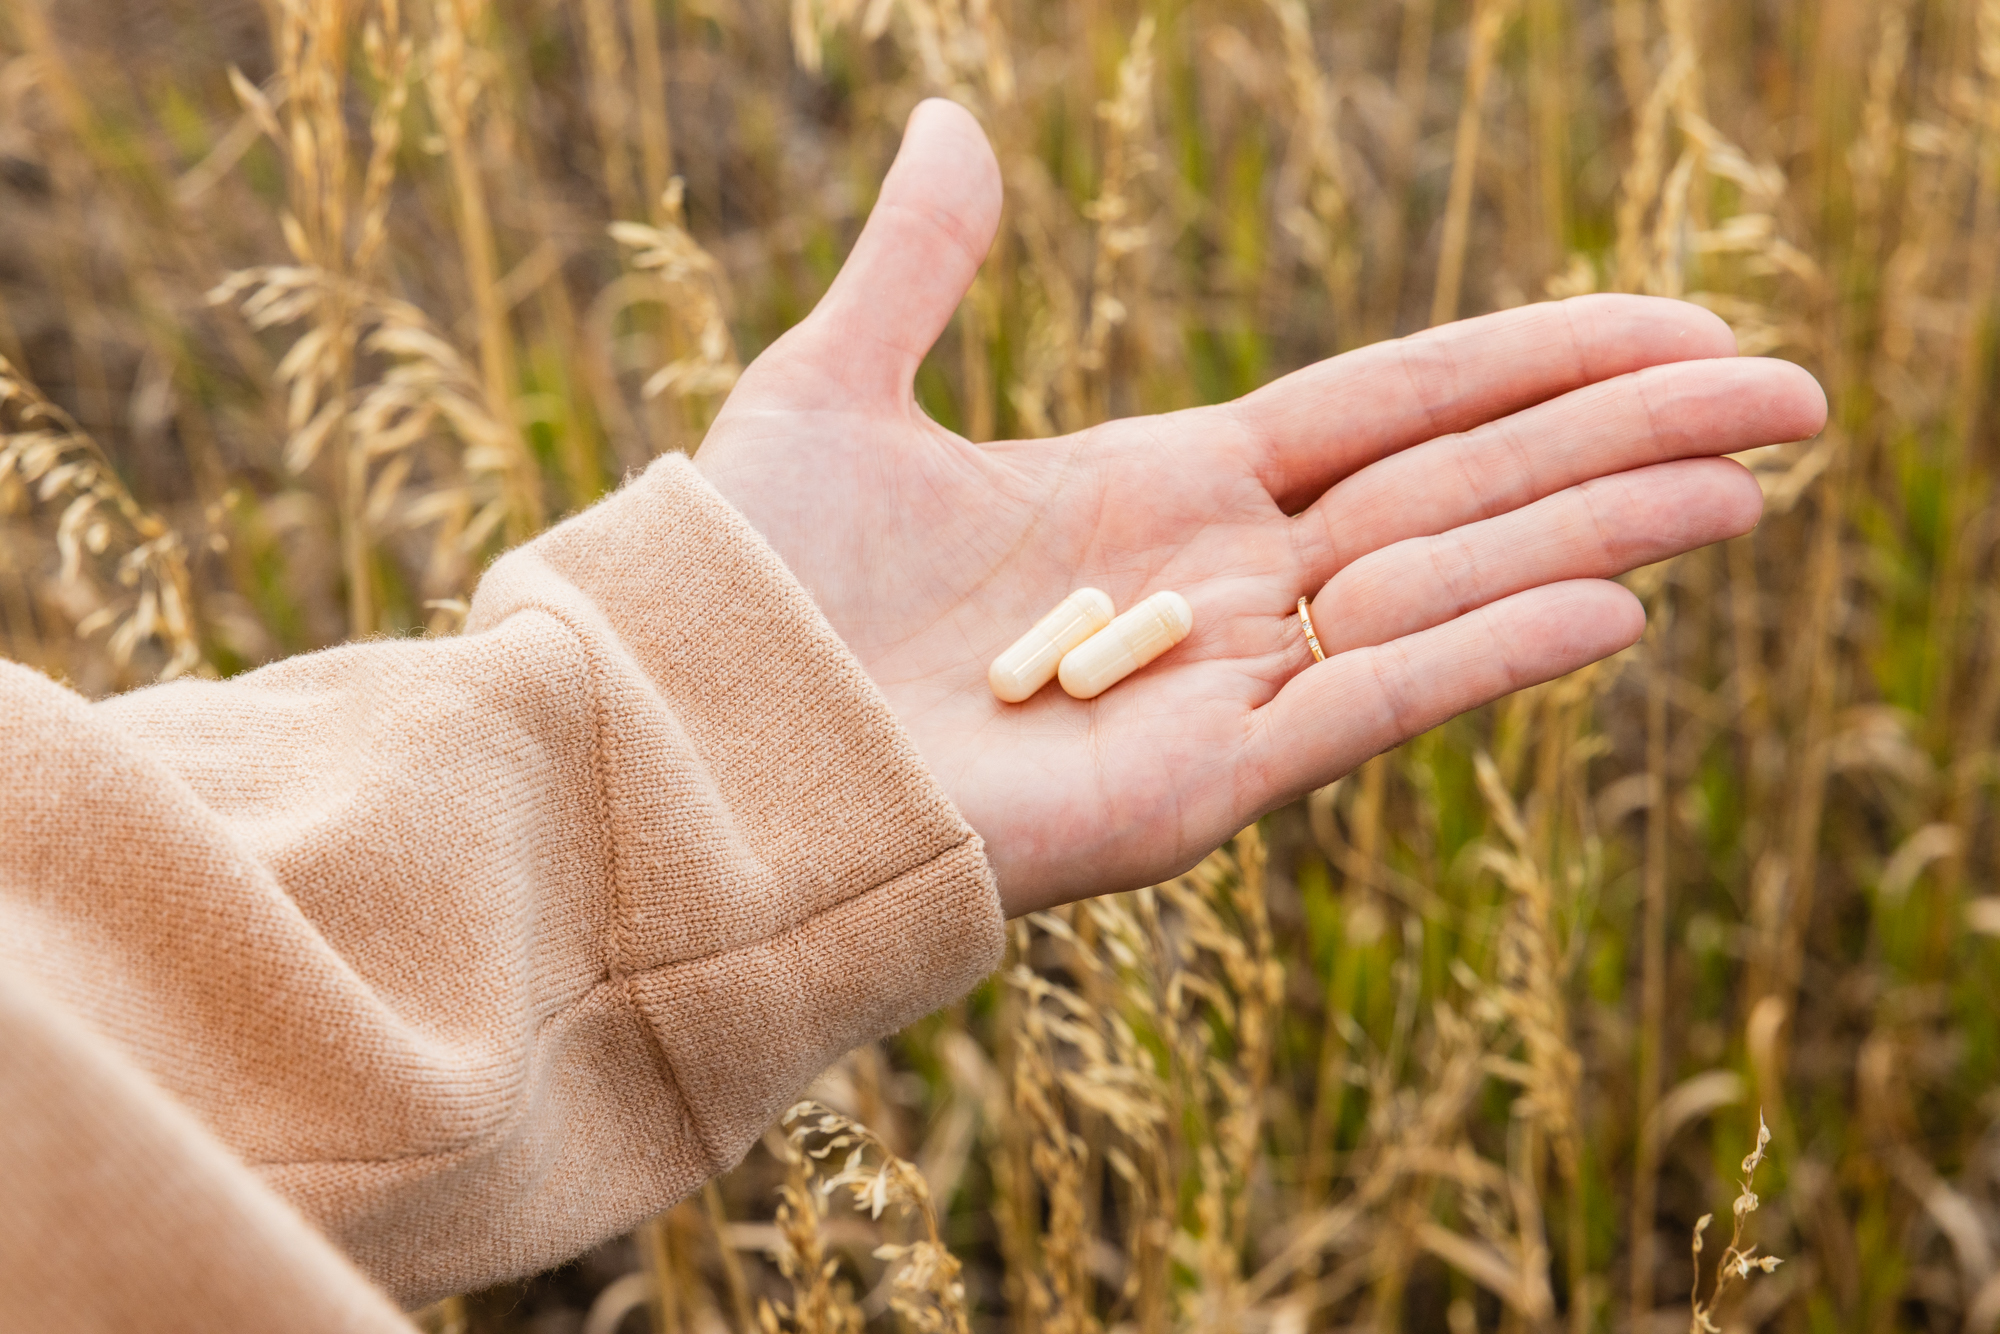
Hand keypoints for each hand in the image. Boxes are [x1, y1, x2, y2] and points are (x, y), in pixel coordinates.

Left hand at [696, 100, 1826, 915]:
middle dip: (1622, 437)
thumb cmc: (741, 588)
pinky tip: (1618, 607)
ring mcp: (1217, 692)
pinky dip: (1485, 657)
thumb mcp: (832, 387)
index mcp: (1159, 491)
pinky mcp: (1195, 789)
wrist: (679, 745)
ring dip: (1600, 531)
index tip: (1675, 322)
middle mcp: (1216, 589)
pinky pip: (1364, 709)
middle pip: (1458, 491)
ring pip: (1443, 590)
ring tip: (1755, 479)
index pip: (1391, 411)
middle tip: (1796, 390)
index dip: (1531, 363)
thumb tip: (961, 115)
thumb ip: (918, 265)